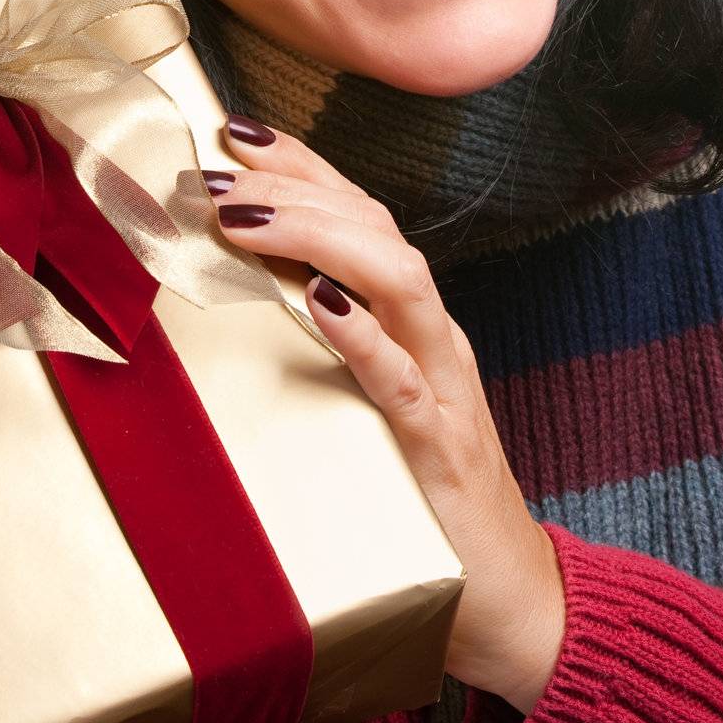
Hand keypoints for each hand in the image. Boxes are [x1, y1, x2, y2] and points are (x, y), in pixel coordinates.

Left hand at [208, 114, 566, 714]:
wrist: (508, 592)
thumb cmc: (422, 486)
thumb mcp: (368, 397)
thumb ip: (323, 341)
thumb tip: (237, 291)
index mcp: (411, 317)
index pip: (360, 211)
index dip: (302, 164)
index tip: (236, 129)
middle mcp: (432, 334)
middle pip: (374, 229)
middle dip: (293, 189)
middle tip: (214, 174)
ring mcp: (444, 385)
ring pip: (398, 281)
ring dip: (317, 239)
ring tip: (244, 221)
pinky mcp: (441, 450)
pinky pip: (405, 382)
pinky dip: (363, 337)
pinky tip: (321, 305)